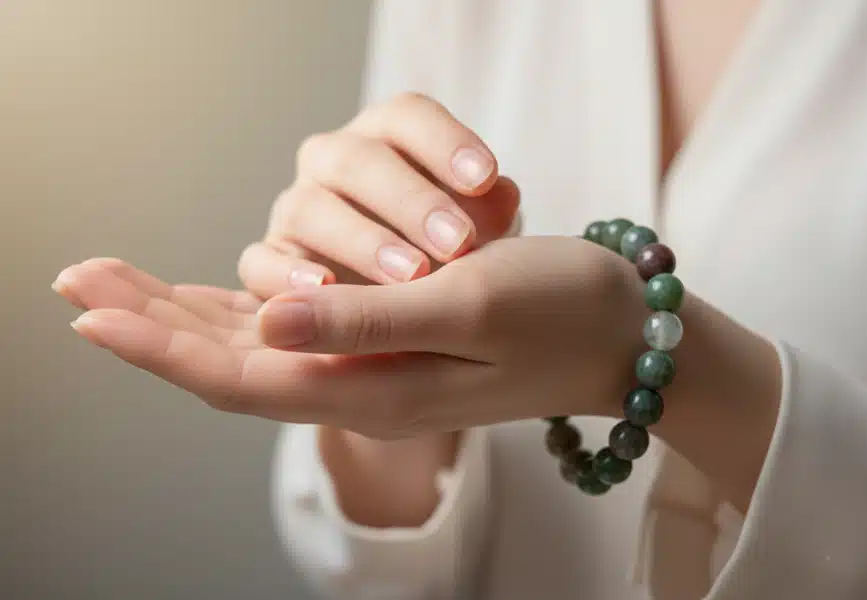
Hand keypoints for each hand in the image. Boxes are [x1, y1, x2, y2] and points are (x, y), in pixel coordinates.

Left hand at [55, 236, 641, 436]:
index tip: (89, 311)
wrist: (617, 332)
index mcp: (377, 388)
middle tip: (75, 284)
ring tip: (115, 288)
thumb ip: (368, 321)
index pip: (241, 372)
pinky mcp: (389, 342)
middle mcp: (363, 386)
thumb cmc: (557, 309)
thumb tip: (270, 319)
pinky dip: (238, 313)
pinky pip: (293, 333)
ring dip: (180, 319)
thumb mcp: (469, 305)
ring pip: (254, 348)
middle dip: (148, 327)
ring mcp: (375, 369)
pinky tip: (210, 300)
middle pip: (230, 363)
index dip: (160, 345)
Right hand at [238, 92, 519, 295]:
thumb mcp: (485, 239)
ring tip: (411, 280)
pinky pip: (259, 261)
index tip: (487, 178)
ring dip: (362, 241)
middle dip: (410, 200)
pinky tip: (326, 293)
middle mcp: (333, 163)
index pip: (408, 118)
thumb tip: (503, 196)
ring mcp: (296, 209)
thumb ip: (492, 215)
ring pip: (310, 208)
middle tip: (457, 242)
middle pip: (358, 160)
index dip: (445, 142)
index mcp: (387, 139)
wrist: (405, 315)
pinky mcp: (265, 260)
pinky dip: (287, 276)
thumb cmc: (449, 263)